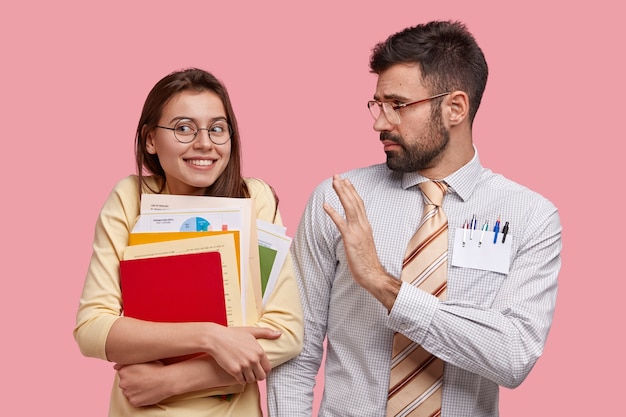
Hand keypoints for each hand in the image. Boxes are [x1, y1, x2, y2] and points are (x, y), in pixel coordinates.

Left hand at [114, 361, 170, 406]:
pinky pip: (134, 400)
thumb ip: (126, 362)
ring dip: (135, 390)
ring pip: (129, 392)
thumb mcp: (143, 360)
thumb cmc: (157, 368)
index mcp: (123, 371)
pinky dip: (139, 397)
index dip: (133, 373)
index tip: (140, 373)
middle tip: (145, 379)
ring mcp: (128, 393)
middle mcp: (123, 382)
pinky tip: (147, 392)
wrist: (167, 380)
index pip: (123, 373)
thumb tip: (115, 366)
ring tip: (147, 386)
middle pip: (125, 383)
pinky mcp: (133, 402)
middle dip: (132, 382)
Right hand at [206, 326, 280, 384]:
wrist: (215, 338)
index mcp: (259, 351)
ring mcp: (244, 366)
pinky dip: (240, 379)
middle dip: (257, 376)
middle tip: (252, 373)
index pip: (268, 368)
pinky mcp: (235, 371)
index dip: (263, 369)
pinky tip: (237, 374)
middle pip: (261, 376)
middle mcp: (253, 359)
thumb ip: (266, 332)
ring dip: (249, 378)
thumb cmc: (233, 334)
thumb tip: (279, 333)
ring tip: (244, 373)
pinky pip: (241, 381)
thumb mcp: (251, 331)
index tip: (258, 368)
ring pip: (251, 380)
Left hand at [323, 175, 399, 308]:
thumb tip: (353, 229)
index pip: (359, 204)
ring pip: (349, 207)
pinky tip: (325, 205)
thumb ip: (359, 233)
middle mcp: (363, 225)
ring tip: (334, 182)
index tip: (347, 181)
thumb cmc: (367, 263)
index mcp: (366, 226)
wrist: (373, 275)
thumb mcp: (364, 243)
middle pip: (354, 201)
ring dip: (341, 193)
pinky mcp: (351, 239)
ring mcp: (357, 231)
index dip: (352, 191)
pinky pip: (340, 223)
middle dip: (345, 187)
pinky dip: (333, 213)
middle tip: (337, 175)